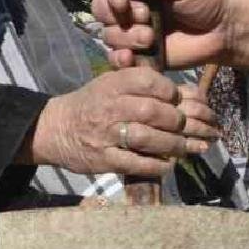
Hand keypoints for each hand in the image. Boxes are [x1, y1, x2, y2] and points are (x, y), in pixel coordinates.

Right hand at [27, 67, 212, 178]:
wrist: (56, 129)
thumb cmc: (93, 104)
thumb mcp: (112, 85)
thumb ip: (146, 86)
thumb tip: (191, 94)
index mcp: (113, 85)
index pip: (149, 82)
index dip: (171, 91)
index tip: (180, 100)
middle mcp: (110, 108)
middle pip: (153, 112)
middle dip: (177, 120)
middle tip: (189, 126)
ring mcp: (106, 135)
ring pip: (148, 139)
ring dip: (174, 145)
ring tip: (190, 148)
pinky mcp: (104, 159)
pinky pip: (136, 164)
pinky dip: (157, 166)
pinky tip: (169, 165)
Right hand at [92, 0, 248, 72]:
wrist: (226, 28)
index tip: (124, 3)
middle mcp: (132, 7)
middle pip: (102, 11)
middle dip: (118, 17)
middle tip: (146, 19)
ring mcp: (135, 32)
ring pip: (109, 35)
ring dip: (126, 37)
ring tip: (151, 39)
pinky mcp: (142, 56)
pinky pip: (118, 59)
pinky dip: (119, 59)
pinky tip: (130, 59)